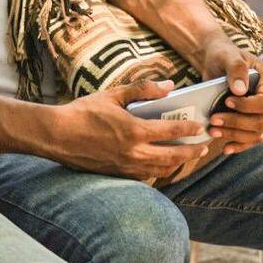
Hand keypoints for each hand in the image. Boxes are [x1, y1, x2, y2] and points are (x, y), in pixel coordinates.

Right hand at [48, 80, 214, 181]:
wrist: (57, 136)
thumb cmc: (83, 112)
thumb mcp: (113, 94)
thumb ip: (142, 89)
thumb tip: (169, 86)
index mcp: (135, 130)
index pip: (172, 130)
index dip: (190, 128)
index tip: (200, 126)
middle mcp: (134, 152)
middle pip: (174, 156)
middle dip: (193, 151)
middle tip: (204, 146)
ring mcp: (127, 167)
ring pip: (162, 169)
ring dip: (179, 163)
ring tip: (188, 156)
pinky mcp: (118, 175)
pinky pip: (146, 176)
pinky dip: (159, 171)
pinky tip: (162, 165)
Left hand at [195, 36, 262, 157]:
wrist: (218, 61)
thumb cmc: (224, 55)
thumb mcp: (228, 56)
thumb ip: (236, 69)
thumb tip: (239, 90)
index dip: (247, 106)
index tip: (227, 102)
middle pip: (262, 120)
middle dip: (237, 123)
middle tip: (214, 121)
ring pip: (258, 133)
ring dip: (235, 136)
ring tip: (213, 132)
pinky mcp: (256, 121)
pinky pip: (253, 139)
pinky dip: (240, 145)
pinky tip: (226, 148)